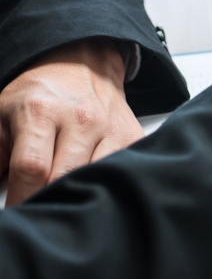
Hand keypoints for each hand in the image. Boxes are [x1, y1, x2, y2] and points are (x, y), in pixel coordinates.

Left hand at [0, 38, 143, 205]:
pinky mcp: (132, 138)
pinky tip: (89, 183)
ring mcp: (111, 130)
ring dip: (79, 195)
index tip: (17, 213)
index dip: (20, 198)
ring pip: (96, 181)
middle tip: (38, 208)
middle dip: (48, 200)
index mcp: (42, 111)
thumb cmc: (38, 95)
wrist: (82, 65)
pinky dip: (102, 185)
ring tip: (64, 197)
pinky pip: (119, 174)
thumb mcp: (1, 116)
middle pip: (65, 178)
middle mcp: (82, 119)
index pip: (32, 167)